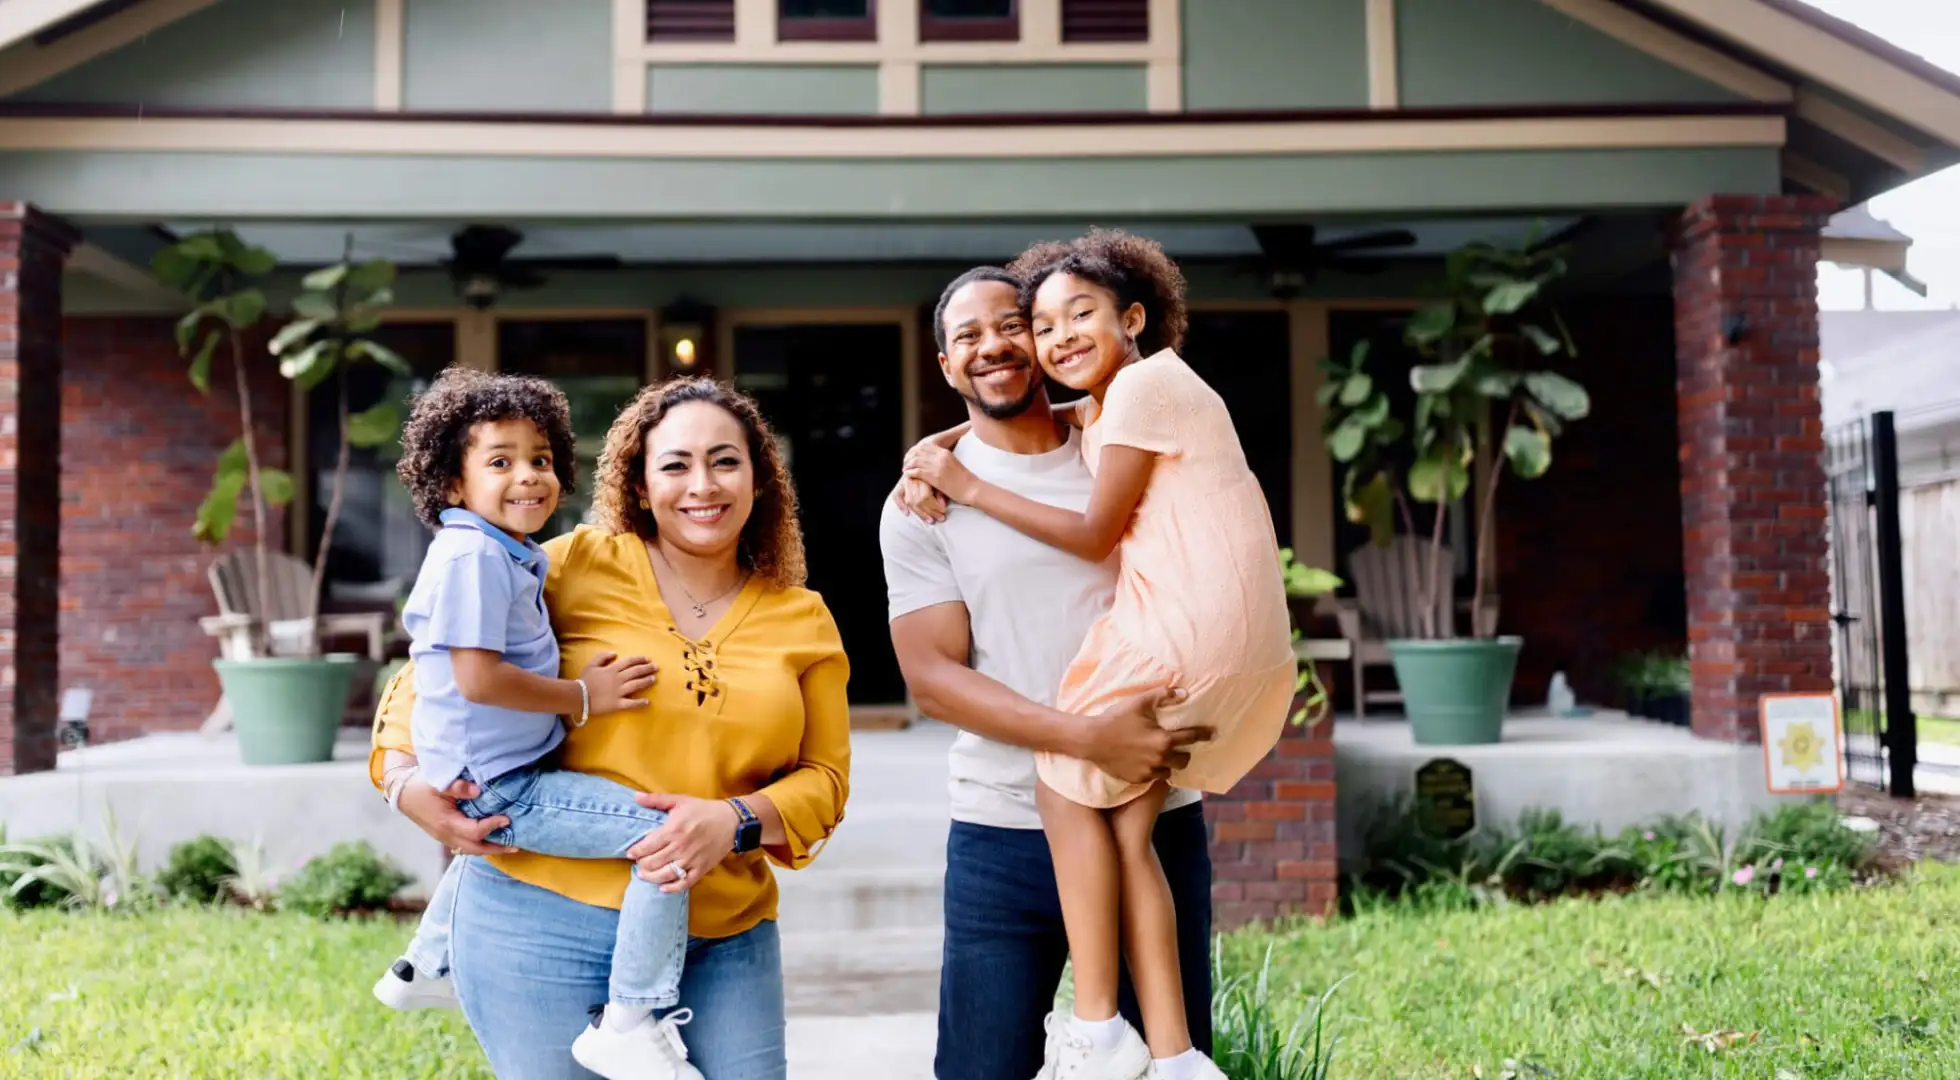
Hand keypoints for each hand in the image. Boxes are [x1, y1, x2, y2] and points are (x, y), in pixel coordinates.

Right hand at [398, 779, 517, 855]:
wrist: (403, 793)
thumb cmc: (421, 786)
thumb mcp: (439, 782)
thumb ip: (458, 786)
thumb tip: (478, 790)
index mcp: (447, 823)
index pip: (475, 831)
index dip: (492, 826)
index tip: (507, 818)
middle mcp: (446, 835)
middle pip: (475, 848)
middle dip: (496, 848)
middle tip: (516, 845)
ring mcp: (444, 838)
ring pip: (469, 850)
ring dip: (488, 849)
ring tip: (508, 846)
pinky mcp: (444, 836)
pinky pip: (463, 846)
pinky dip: (478, 846)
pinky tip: (489, 841)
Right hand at [579, 652, 658, 714]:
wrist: (577, 696)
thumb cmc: (584, 681)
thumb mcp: (591, 665)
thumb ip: (602, 657)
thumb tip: (615, 653)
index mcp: (612, 670)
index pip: (629, 662)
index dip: (639, 660)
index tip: (648, 659)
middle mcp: (617, 680)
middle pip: (635, 672)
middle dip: (647, 669)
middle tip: (656, 668)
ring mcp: (618, 692)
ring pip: (636, 685)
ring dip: (646, 682)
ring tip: (654, 679)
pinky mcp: (616, 704)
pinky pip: (630, 703)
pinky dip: (639, 703)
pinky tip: (647, 702)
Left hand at [626, 793, 740, 894]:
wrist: (731, 821)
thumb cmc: (703, 810)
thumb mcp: (680, 801)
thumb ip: (656, 799)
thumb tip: (635, 796)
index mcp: (673, 829)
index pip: (647, 846)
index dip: (635, 851)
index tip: (631, 853)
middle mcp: (681, 846)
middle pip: (653, 863)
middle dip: (641, 865)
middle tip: (638, 863)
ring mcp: (691, 859)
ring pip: (665, 875)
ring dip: (651, 877)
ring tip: (644, 875)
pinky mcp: (701, 868)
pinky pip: (684, 883)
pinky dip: (671, 888)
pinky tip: (663, 888)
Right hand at [891, 476, 948, 523]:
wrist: (923, 463)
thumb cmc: (935, 474)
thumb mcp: (940, 481)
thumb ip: (940, 493)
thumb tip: (942, 506)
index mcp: (922, 476)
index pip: (925, 496)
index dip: (934, 506)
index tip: (944, 511)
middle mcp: (912, 479)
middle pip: (918, 501)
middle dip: (930, 512)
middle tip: (940, 518)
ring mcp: (904, 482)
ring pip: (909, 501)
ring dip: (920, 513)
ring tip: (931, 521)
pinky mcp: (900, 485)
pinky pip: (896, 495)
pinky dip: (901, 505)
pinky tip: (907, 513)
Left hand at [903, 442, 978, 504]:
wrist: (972, 489)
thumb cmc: (965, 481)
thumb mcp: (954, 465)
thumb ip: (944, 461)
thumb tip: (935, 463)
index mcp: (945, 453)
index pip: (925, 447)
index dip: (916, 451)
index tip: (911, 456)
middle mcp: (940, 457)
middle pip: (919, 452)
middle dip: (910, 456)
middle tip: (906, 463)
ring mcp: (937, 467)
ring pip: (916, 461)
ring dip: (908, 465)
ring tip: (905, 469)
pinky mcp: (935, 477)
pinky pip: (917, 471)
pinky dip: (910, 472)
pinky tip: (908, 475)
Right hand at [1072, 687, 1209, 785]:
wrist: (1092, 740)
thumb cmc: (1116, 718)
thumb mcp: (1140, 702)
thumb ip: (1163, 695)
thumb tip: (1183, 692)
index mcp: (1164, 739)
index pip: (1191, 738)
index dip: (1204, 734)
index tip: (1214, 734)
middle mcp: (1160, 758)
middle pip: (1184, 760)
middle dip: (1185, 754)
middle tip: (1179, 747)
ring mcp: (1149, 771)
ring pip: (1169, 772)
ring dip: (1169, 764)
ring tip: (1162, 756)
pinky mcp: (1138, 779)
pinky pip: (1153, 777)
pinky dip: (1154, 770)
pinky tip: (1146, 762)